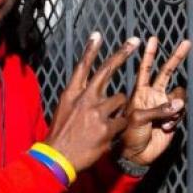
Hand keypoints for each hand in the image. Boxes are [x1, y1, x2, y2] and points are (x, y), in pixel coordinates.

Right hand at [45, 33, 138, 171]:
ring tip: (106, 123)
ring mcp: (97, 112)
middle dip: (122, 54)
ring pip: (121, 100)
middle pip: (107, 71)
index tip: (98, 35)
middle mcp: (85, 98)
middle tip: (134, 41)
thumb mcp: (63, 110)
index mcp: (72, 94)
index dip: (91, 50)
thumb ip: (77, 98)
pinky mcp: (108, 127)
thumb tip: (87, 90)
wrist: (58, 158)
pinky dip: (119, 127)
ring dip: (118, 109)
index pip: (82, 66)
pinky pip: (123, 121)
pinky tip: (108, 135)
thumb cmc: (60, 135)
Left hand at [119, 37, 191, 165]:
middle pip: (167, 72)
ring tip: (164, 119)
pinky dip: (176, 117)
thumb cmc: (127, 136)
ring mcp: (164, 105)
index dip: (150, 54)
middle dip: (175, 57)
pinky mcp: (172, 117)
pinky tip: (166, 127)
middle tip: (186, 43)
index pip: (145, 69)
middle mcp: (153, 95)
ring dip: (175, 104)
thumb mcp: (137, 118)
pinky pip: (181, 110)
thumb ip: (157, 109)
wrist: (135, 155)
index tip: (152, 39)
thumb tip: (179, 102)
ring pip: (179, 93)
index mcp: (140, 92)